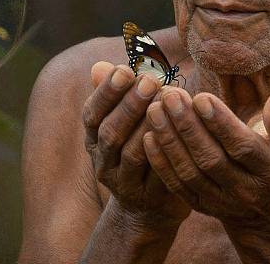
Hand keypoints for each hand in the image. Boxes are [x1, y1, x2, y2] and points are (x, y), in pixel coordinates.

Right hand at [82, 62, 190, 228]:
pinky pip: (157, 176)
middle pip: (110, 133)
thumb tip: (98, 65)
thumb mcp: (123, 120)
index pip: (92, 114)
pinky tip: (177, 133)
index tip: (124, 70)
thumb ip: (117, 94)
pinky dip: (165, 153)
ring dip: (148, 126)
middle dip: (129, 105)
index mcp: (94, 139)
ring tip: (165, 101)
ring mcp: (124, 183)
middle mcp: (103, 162)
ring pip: (132, 154)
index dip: (106, 92)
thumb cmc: (138, 145)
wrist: (147, 202)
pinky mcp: (148, 198)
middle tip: (149, 81)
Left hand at [143, 87, 269, 226]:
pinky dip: (161, 162)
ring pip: (190, 172)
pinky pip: (177, 186)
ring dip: (169, 140)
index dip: (221, 123)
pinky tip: (148, 136)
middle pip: (211, 159)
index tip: (201, 97)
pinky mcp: (201, 206)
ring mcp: (221, 202)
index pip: (243, 147)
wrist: (266, 212)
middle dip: (188, 126)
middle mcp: (246, 190)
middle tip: (170, 96)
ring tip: (155, 109)